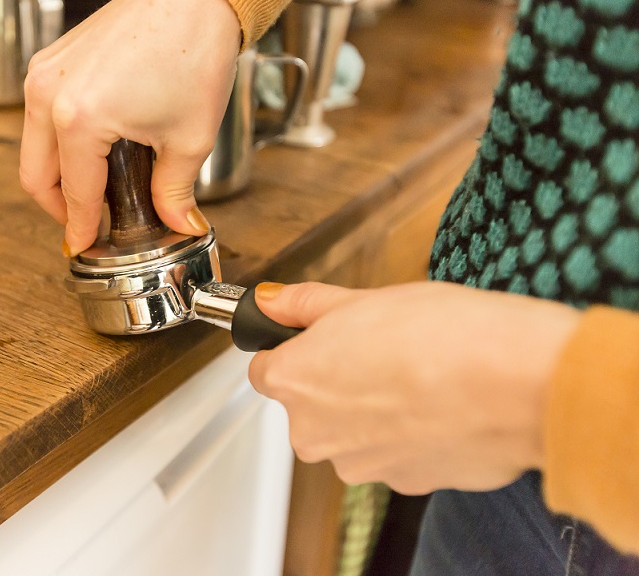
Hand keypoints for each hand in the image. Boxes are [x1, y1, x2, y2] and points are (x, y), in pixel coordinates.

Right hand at [20, 0, 240, 255]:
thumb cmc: (194, 51)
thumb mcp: (189, 139)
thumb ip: (174, 192)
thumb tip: (177, 223)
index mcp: (79, 120)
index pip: (74, 193)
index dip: (80, 228)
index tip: (83, 246)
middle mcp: (49, 94)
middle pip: (35, 175)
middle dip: (58, 207)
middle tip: (86, 223)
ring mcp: (44, 72)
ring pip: (32, 146)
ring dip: (56, 173)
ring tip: (93, 187)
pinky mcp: (50, 58)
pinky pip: (40, 113)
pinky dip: (57, 139)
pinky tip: (92, 148)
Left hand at [248, 281, 580, 494]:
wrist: (515, 384)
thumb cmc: (441, 335)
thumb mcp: (361, 299)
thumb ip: (305, 305)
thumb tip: (270, 301)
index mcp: (294, 383)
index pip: (266, 370)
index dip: (293, 348)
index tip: (320, 337)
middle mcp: (316, 435)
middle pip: (311, 406)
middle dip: (338, 381)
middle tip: (383, 348)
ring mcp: (361, 466)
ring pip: (356, 433)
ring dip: (377, 410)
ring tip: (421, 374)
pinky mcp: (407, 484)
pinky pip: (398, 453)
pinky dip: (414, 433)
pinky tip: (443, 405)